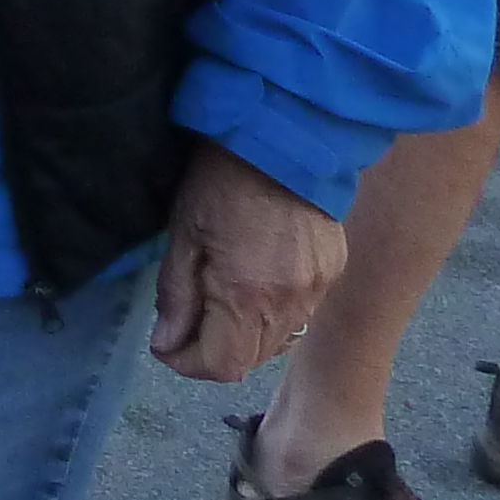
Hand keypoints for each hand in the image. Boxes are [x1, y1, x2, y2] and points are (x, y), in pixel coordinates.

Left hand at [150, 143, 341, 381]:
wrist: (286, 134)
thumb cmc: (222, 179)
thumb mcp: (184, 233)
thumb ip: (176, 295)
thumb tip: (166, 344)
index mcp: (247, 297)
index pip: (221, 366)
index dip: (188, 363)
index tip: (166, 343)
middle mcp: (290, 305)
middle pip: (250, 361)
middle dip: (213, 351)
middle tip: (186, 323)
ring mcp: (317, 290)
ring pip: (277, 342)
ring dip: (243, 335)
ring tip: (218, 302)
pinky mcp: (333, 272)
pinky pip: (300, 314)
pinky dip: (271, 313)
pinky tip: (254, 284)